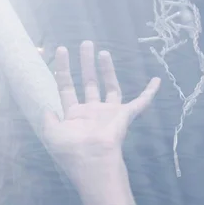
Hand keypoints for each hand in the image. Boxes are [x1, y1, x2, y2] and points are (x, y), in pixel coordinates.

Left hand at [43, 40, 160, 182]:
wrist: (92, 160)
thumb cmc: (70, 149)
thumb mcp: (52, 134)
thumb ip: (48, 120)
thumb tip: (47, 109)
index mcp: (74, 115)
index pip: (67, 87)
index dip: (63, 69)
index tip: (61, 50)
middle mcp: (91, 112)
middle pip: (88, 82)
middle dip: (86, 63)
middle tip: (85, 43)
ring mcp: (108, 113)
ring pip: (109, 86)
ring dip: (107, 69)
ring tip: (103, 51)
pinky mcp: (124, 115)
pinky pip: (141, 102)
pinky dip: (149, 92)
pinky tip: (156, 80)